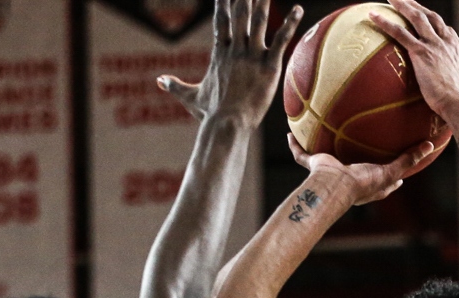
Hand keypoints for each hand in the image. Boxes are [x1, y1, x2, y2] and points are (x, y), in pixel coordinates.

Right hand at [157, 0, 301, 124]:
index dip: (223, 3)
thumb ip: (175, 86)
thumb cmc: (210, 114)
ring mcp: (252, 56)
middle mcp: (235, 49)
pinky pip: (281, 40)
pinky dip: (291, 24)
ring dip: (263, 1)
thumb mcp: (190, 96)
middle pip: (240, 14)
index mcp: (219, 53)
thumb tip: (159, 81)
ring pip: (259, 21)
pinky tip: (299, 10)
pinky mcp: (269, 66)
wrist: (227, 124)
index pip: (221, 20)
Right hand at [286, 133, 449, 204]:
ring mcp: (330, 173)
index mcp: (368, 184)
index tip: (399, 172)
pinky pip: (302, 155)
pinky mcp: (315, 166)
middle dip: (356, 160)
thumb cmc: (363, 183)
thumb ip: (409, 159)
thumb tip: (430, 146)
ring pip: (325, 160)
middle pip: (354, 169)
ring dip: (321, 150)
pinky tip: (291, 132)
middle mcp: (349, 179)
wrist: (336, 186)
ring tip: (320, 134)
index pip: (383, 182)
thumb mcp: (391, 170)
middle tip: (362, 148)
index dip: (392, 178)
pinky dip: (295, 146)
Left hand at [370, 0, 458, 123]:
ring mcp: (434, 45)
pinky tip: (373, 16)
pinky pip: (399, 33)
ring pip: (416, 18)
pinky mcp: (421, 52)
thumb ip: (454, 81)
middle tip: (406, 0)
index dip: (434, 22)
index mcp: (458, 49)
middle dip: (418, 6)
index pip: (445, 30)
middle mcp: (447, 42)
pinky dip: (385, 22)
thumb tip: (451, 91)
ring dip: (403, 5)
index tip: (427, 19)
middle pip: (431, 17)